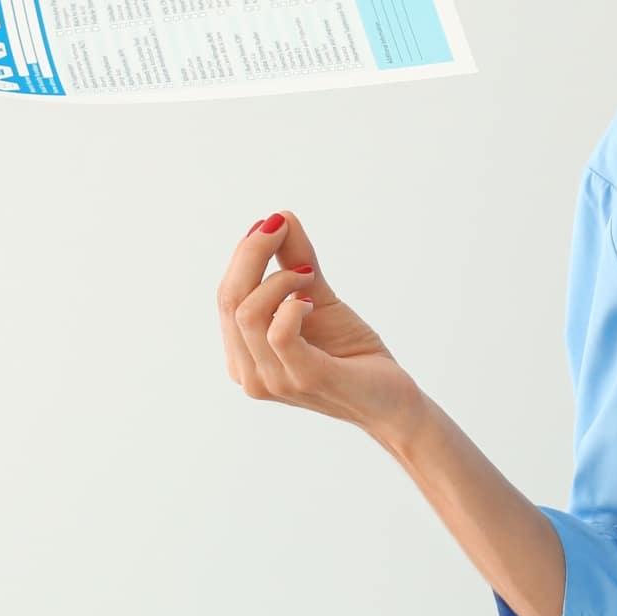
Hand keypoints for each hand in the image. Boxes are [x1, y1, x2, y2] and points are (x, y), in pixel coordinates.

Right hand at [217, 211, 423, 434]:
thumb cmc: (352, 354)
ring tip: (309, 275)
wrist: (391, 399)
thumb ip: (295, 260)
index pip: (225, 296)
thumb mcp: (318, 298)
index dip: (243, 255)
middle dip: (252, 253)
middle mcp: (249, 373)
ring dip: (278, 279)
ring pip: (248, 313)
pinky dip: (292, 305)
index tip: (273, 223)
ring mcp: (273, 381)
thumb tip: (280, 216)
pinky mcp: (305, 379)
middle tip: (280, 224)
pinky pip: (279, 333)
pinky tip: (310, 300)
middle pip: (229, 299)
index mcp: (243, 356)